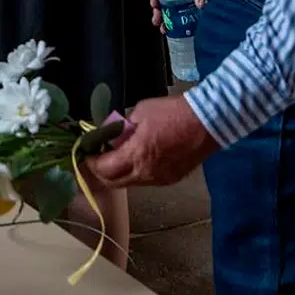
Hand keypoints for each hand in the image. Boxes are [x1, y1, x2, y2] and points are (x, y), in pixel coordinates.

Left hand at [89, 96, 217, 188]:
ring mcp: (159, 180)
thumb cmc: (172, 113)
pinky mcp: (171, 180)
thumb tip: (109, 134)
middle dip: (101, 171)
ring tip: (117, 155)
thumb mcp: (140, 112)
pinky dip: (136, 172)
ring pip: (130, 183)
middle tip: (97, 156)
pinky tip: (138, 157)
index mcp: (136, 156)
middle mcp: (146, 174)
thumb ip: (121, 126)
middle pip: (113, 182)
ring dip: (119, 172)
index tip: (87, 151)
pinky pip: (146, 181)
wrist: (207, 122)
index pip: (104, 169)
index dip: (91, 162)